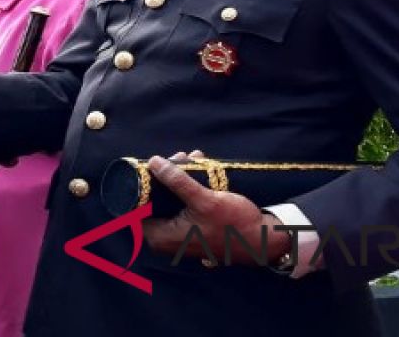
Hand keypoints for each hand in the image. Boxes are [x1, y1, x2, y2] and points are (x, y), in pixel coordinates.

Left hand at [142, 154, 291, 267]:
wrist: (262, 240)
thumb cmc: (233, 225)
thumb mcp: (204, 200)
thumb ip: (177, 181)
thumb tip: (154, 163)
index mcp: (161, 237)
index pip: (136, 207)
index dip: (142, 184)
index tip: (153, 164)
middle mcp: (166, 238)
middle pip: (154, 200)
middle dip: (166, 176)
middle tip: (179, 157)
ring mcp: (179, 233)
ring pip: (170, 199)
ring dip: (179, 178)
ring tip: (193, 159)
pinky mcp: (192, 227)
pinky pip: (182, 204)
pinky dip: (189, 187)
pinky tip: (199, 168)